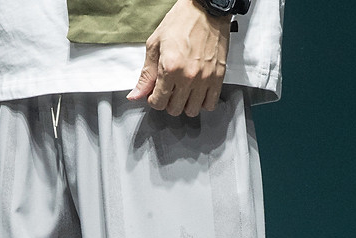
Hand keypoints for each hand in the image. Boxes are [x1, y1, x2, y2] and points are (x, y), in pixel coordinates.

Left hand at [127, 0, 230, 115]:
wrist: (207, 7)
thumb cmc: (182, 21)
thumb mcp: (155, 45)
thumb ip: (146, 74)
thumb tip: (136, 94)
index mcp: (170, 67)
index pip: (158, 103)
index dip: (154, 100)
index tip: (156, 94)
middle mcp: (188, 76)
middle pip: (175, 109)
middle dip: (168, 102)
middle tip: (169, 91)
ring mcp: (205, 78)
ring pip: (192, 110)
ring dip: (185, 104)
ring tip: (183, 92)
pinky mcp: (218, 76)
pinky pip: (210, 104)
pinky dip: (203, 102)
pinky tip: (197, 93)